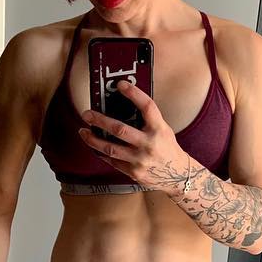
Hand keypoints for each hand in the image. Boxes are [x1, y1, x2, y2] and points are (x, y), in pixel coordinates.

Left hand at [78, 80, 192, 187]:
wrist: (179, 176)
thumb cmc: (167, 149)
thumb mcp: (163, 130)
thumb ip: (147, 120)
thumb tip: (121, 106)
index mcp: (159, 130)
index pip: (147, 107)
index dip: (134, 93)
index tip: (120, 84)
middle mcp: (150, 145)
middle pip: (119, 129)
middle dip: (99, 120)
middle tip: (87, 114)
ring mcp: (141, 160)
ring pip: (110, 148)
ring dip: (92, 139)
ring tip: (83, 131)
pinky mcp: (134, 172)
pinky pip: (112, 161)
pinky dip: (101, 152)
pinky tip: (94, 146)